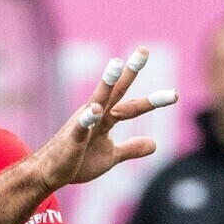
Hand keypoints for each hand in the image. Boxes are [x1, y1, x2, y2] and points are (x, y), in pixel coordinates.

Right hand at [30, 48, 174, 191]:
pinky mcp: (73, 138)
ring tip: (116, 64)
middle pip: (117, 90)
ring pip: (98, 99)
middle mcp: (96, 114)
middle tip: (144, 51)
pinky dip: (88, 117)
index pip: (132, 105)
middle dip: (130, 71)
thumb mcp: (110, 157)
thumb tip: (155, 144)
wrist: (50, 173)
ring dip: (107, 82)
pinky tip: (96, 109)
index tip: (174, 93)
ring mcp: (84, 124)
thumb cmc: (78, 161)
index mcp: (107, 117)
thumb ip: (131, 148)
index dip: (153, 100)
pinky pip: (81, 126)